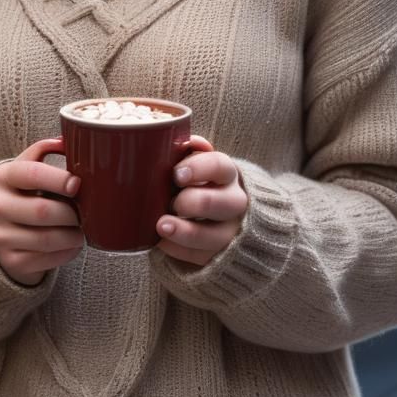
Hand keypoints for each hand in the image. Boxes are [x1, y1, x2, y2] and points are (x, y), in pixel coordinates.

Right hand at [0, 138, 83, 285]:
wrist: (4, 226)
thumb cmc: (26, 191)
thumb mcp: (29, 165)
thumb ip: (45, 150)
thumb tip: (67, 139)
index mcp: (2, 176)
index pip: (32, 174)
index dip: (59, 179)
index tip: (77, 184)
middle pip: (42, 210)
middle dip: (72, 213)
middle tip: (86, 212)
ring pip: (46, 238)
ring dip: (73, 235)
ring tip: (83, 229)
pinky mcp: (8, 261)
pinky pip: (45, 259)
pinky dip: (66, 252)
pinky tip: (72, 244)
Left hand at [155, 144, 247, 266]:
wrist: (222, 213)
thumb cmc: (200, 181)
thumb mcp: (198, 163)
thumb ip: (189, 152)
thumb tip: (181, 140)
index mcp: (228, 174)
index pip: (219, 166)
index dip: (198, 169)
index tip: (176, 174)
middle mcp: (235, 202)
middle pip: (220, 203)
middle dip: (192, 202)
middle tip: (173, 202)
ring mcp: (230, 232)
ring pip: (213, 236)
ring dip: (185, 231)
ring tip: (161, 225)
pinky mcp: (219, 255)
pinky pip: (200, 256)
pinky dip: (178, 249)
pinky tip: (162, 241)